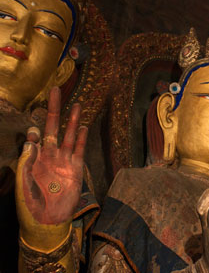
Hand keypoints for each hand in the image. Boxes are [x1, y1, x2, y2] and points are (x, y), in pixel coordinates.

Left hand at [16, 87, 87, 246]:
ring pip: (69, 135)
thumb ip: (25, 160)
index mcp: (33, 158)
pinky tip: (84, 126)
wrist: (48, 221)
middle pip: (52, 127)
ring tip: (78, 103)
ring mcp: (63, 161)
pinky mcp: (76, 168)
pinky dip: (82, 138)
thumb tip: (30, 138)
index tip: (34, 130)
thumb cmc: (29, 203)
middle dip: (54, 109)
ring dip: (72, 120)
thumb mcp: (22, 181)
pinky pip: (79, 149)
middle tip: (56, 90)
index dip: (34, 129)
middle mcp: (49, 155)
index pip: (34, 136)